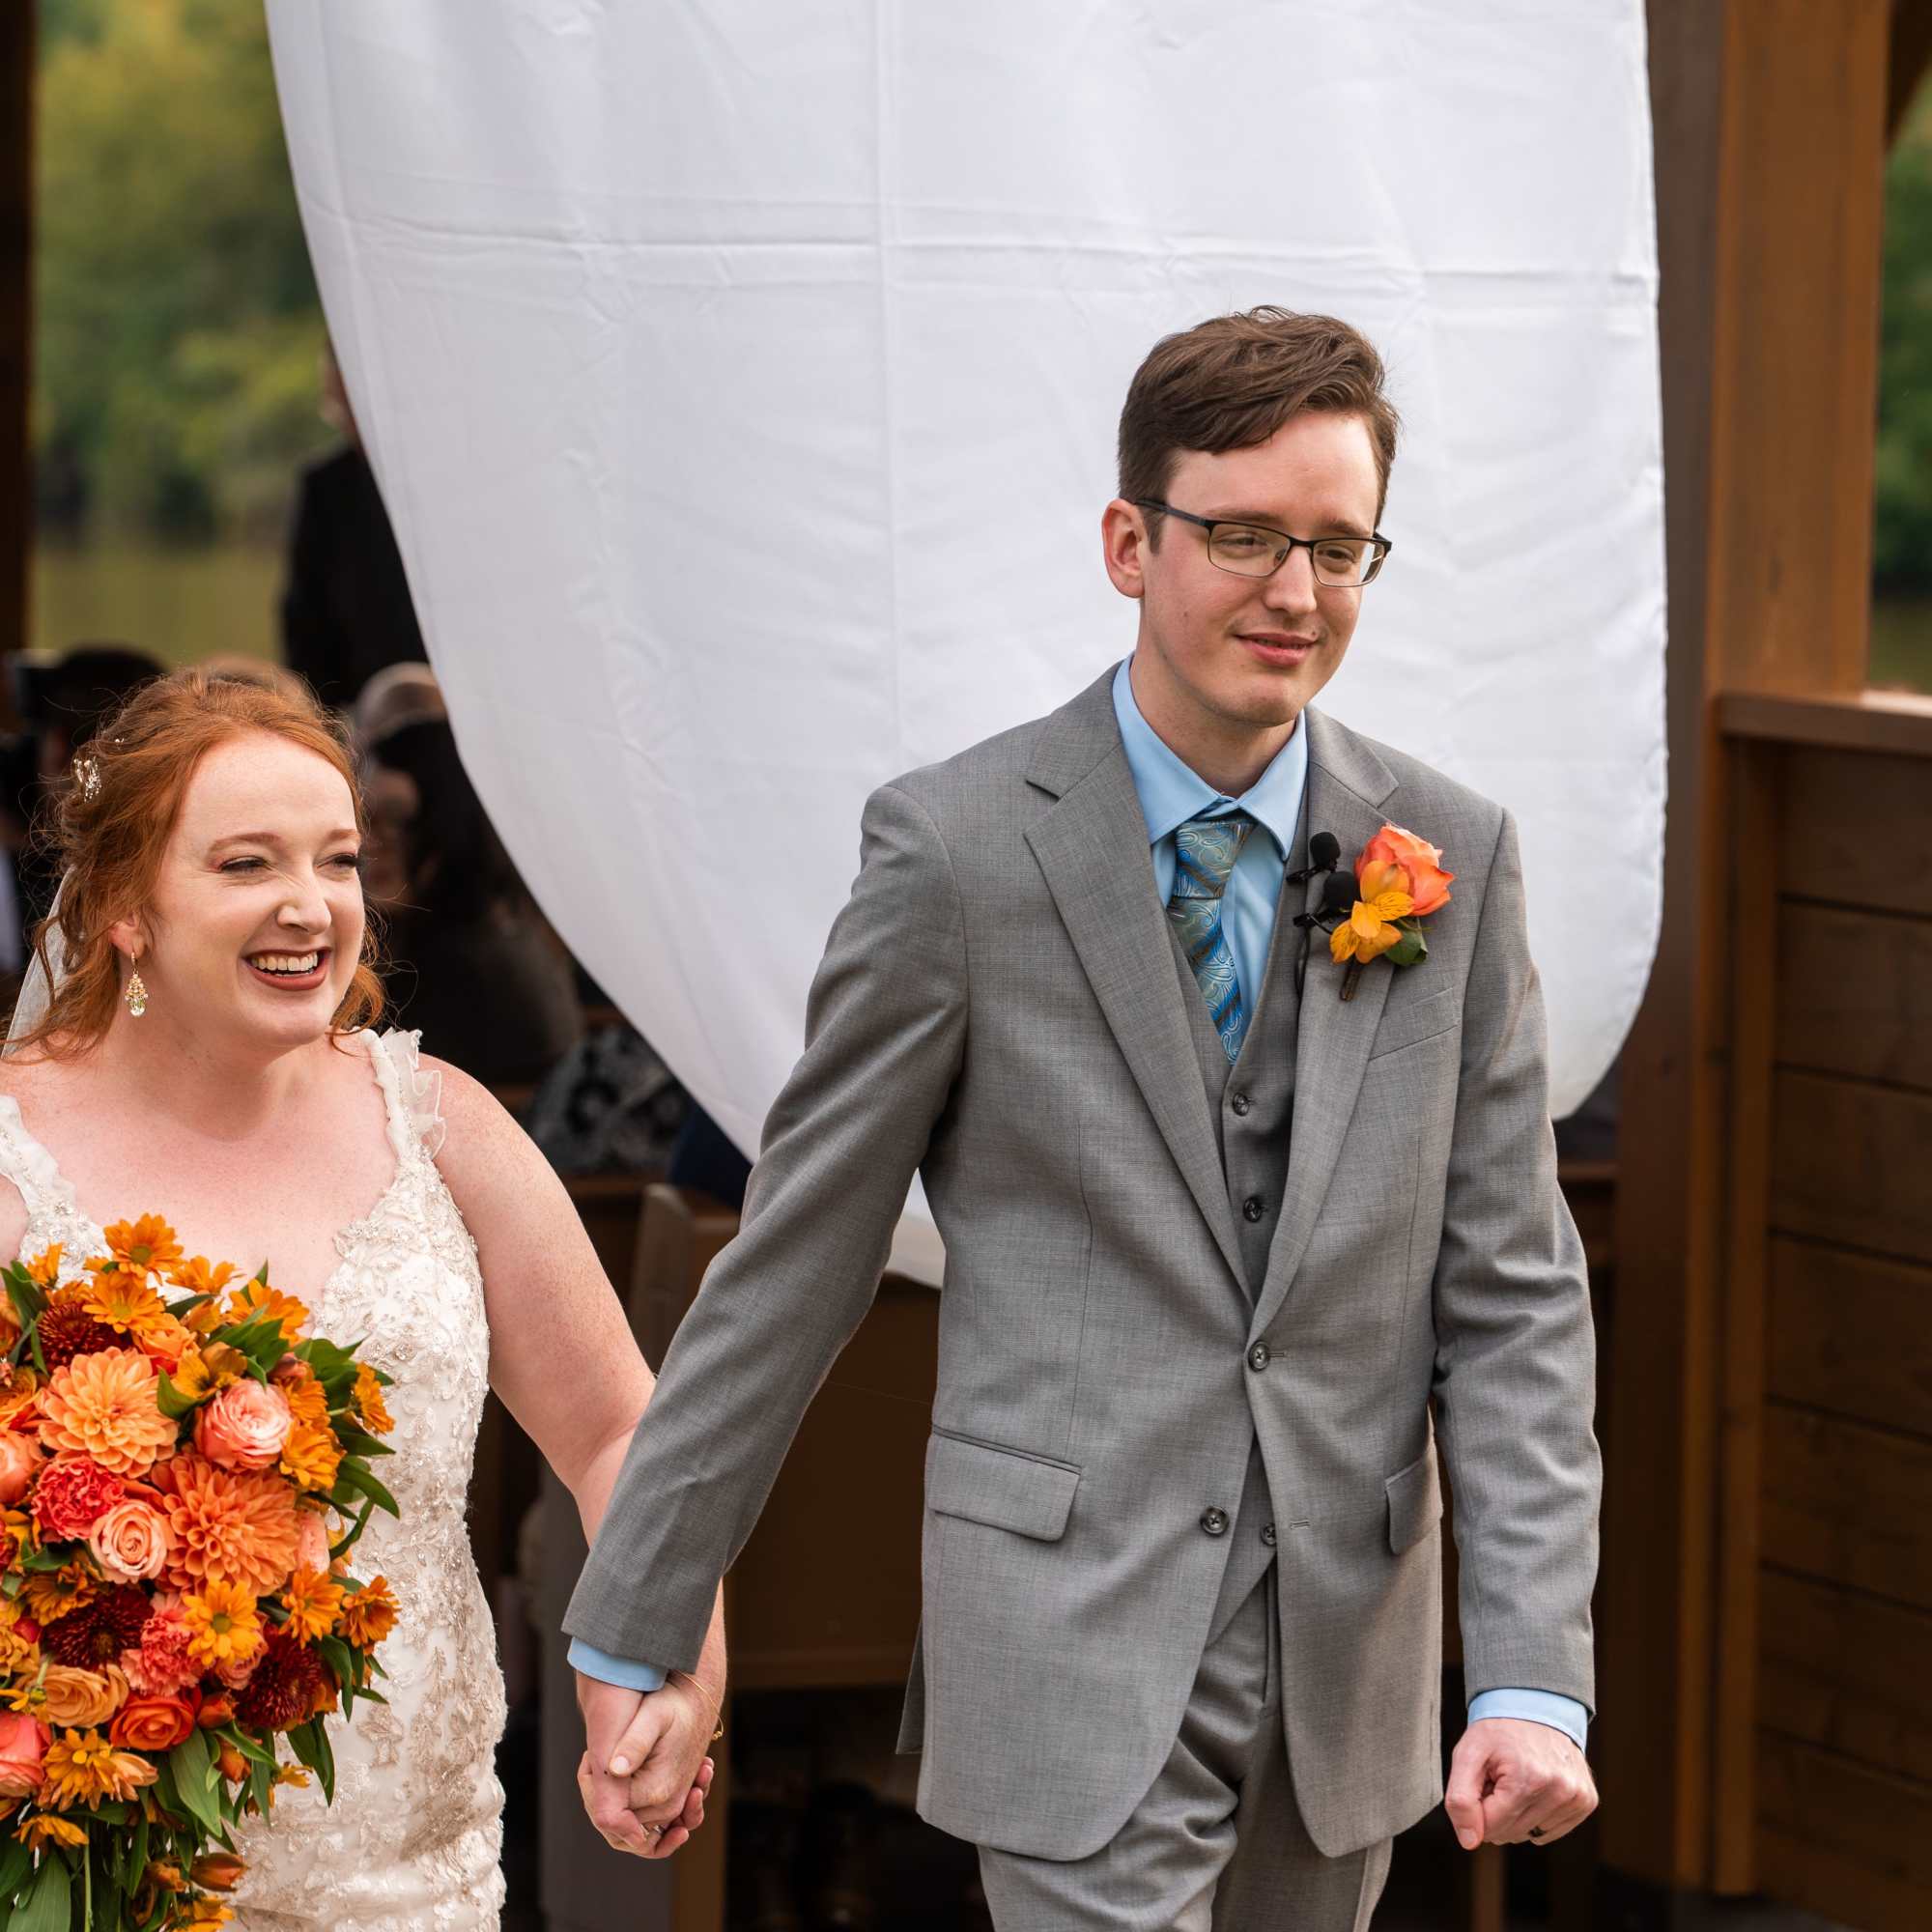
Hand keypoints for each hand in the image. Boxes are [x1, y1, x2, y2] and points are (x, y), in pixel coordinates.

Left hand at [574, 1671, 715, 1857]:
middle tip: (595, 1755)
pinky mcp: (674, 1804)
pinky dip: (628, 1806)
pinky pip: (646, 1825)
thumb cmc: (673, 1707)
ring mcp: (672, 1809)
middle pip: (616, 1821)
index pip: (606, 1813)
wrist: (696, 1706)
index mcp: (656, 1792)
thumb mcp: (652, 1716)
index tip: (588, 1757)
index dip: (591, 1788)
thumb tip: (614, 1769)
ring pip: (627, 1822)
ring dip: (615, 1798)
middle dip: (601, 1793)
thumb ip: (634, 1744)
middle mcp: (666, 1807)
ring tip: (617, 1760)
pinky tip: (626, 1775)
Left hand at [1444, 1717, 1596, 1849]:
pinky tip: (1535, 1788)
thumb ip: (1460, 1799)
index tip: (1483, 1780)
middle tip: (1498, 1777)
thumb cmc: (1498, 1731)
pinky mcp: (1587, 1801)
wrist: (1535, 1704)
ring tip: (1517, 1779)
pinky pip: (1550, 1830)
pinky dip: (1536, 1815)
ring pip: (1530, 1834)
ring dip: (1516, 1813)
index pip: (1490, 1827)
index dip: (1478, 1806)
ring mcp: (1577, 1797)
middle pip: (1511, 1833)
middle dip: (1496, 1810)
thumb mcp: (1467, 1753)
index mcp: (1528, 1779)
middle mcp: (1559, 1790)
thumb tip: (1469, 1842)